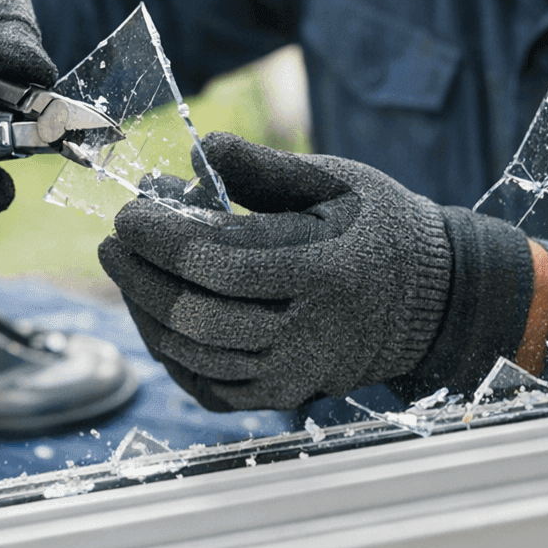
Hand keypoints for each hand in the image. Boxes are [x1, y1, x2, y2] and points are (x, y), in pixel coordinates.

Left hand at [98, 133, 534, 409]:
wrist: (433, 300)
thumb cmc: (379, 226)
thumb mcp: (337, 180)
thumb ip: (265, 168)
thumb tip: (199, 152)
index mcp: (322, 269)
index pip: (216, 261)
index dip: (159, 238)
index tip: (130, 212)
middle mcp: (308, 330)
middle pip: (195, 316)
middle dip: (139, 277)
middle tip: (114, 242)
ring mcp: (295, 372)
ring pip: (194, 356)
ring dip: (145, 313)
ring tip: (126, 272)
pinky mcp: (284, 395)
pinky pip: (208, 386)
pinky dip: (171, 353)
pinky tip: (153, 315)